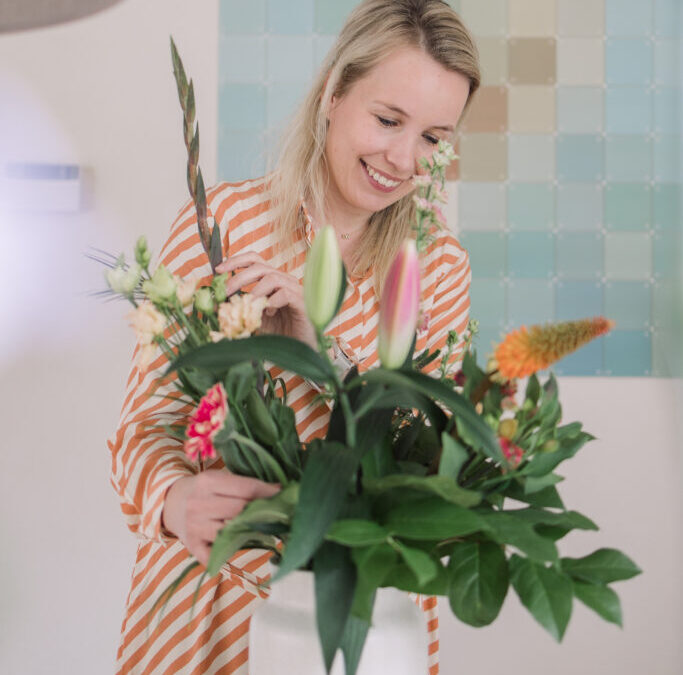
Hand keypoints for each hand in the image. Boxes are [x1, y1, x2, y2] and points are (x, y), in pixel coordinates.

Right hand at [161, 470, 280, 566]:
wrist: (171, 503)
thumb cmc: (204, 490)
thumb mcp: (219, 478)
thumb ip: (244, 484)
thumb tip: (279, 490)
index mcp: (208, 482)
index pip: (246, 488)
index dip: (268, 492)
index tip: (283, 494)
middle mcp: (199, 504)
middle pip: (241, 510)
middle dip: (262, 511)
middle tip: (279, 511)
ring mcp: (195, 527)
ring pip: (231, 532)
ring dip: (251, 531)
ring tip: (264, 526)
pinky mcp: (193, 547)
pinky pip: (217, 555)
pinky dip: (230, 552)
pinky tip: (241, 544)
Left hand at [216, 252, 317, 348]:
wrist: (299, 347)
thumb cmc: (279, 330)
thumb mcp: (255, 317)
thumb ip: (240, 307)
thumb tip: (216, 304)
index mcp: (271, 280)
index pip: (254, 260)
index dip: (236, 261)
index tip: (219, 270)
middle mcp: (284, 280)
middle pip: (260, 267)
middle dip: (239, 278)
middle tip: (225, 292)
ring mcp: (294, 289)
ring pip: (272, 278)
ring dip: (255, 291)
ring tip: (247, 305)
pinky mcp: (302, 302)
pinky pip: (285, 294)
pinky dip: (272, 301)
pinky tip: (268, 312)